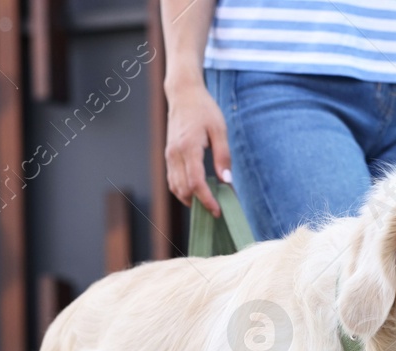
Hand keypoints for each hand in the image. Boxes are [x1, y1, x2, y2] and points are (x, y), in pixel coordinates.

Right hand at [165, 78, 231, 215]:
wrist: (183, 94)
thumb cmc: (204, 109)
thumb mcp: (219, 130)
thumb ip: (223, 156)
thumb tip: (227, 180)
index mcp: (188, 148)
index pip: (196, 183)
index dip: (207, 200)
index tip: (218, 211)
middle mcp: (175, 154)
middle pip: (184, 189)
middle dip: (199, 204)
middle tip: (216, 210)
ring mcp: (169, 155)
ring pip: (175, 187)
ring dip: (189, 199)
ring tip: (207, 203)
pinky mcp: (168, 155)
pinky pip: (172, 180)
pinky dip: (182, 190)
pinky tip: (196, 192)